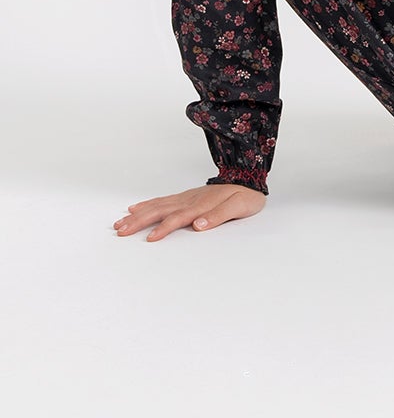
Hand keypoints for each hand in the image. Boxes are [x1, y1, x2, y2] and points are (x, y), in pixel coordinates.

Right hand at [113, 183, 266, 239]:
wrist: (249, 178)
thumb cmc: (246, 196)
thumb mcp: (239, 207)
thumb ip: (218, 216)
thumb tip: (198, 225)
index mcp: (201, 205)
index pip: (178, 218)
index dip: (164, 228)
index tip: (150, 239)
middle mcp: (189, 200)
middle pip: (160, 211)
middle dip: (139, 221)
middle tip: (120, 231)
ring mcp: (185, 197)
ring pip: (157, 206)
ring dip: (138, 214)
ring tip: (120, 222)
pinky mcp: (185, 197)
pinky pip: (162, 200)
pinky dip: (147, 204)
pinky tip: (135, 207)